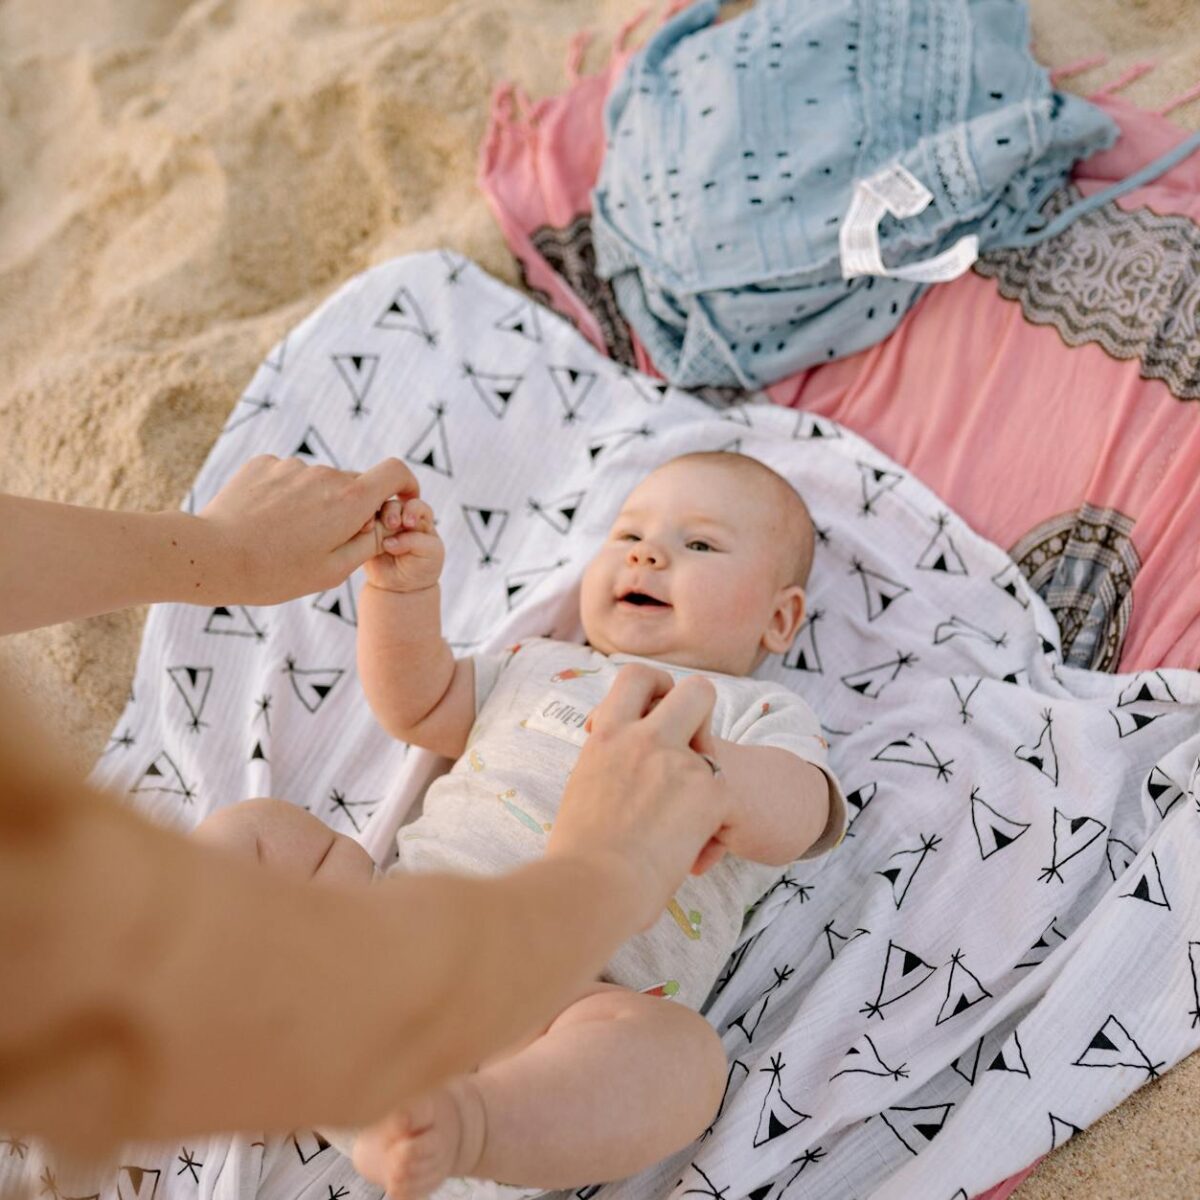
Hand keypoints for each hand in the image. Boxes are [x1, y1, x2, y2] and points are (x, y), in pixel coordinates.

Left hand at [195, 456, 423, 603]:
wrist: (212, 556)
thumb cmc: (277, 572)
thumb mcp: (334, 571)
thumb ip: (368, 542)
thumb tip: (382, 522)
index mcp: (350, 500)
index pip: (395, 472)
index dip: (405, 484)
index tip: (400, 501)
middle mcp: (325, 474)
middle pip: (353, 485)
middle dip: (349, 509)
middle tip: (324, 543)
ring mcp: (292, 466)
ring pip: (318, 483)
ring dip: (314, 504)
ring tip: (286, 537)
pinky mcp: (263, 464)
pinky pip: (288, 477)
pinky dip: (287, 496)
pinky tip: (266, 522)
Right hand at [361, 495, 444, 593]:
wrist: (404, 586)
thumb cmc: (422, 566)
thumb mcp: (430, 553)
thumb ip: (415, 541)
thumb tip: (388, 542)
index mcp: (419, 517)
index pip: (415, 505)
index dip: (412, 510)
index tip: (409, 524)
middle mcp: (399, 517)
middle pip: (393, 505)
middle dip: (392, 512)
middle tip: (392, 524)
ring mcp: (381, 526)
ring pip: (374, 513)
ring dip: (373, 517)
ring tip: (373, 529)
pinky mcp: (366, 536)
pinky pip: (360, 527)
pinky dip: (360, 527)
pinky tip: (362, 532)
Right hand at [547, 664, 728, 931]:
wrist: (592, 886)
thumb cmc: (575, 856)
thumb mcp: (581, 791)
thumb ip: (605, 770)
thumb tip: (612, 780)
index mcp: (607, 737)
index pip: (634, 677)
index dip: (653, 687)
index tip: (651, 713)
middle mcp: (644, 737)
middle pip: (694, 689)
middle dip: (697, 707)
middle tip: (689, 741)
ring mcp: (679, 759)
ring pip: (714, 727)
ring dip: (709, 752)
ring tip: (693, 795)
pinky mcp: (710, 790)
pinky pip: (724, 783)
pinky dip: (715, 812)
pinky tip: (697, 844)